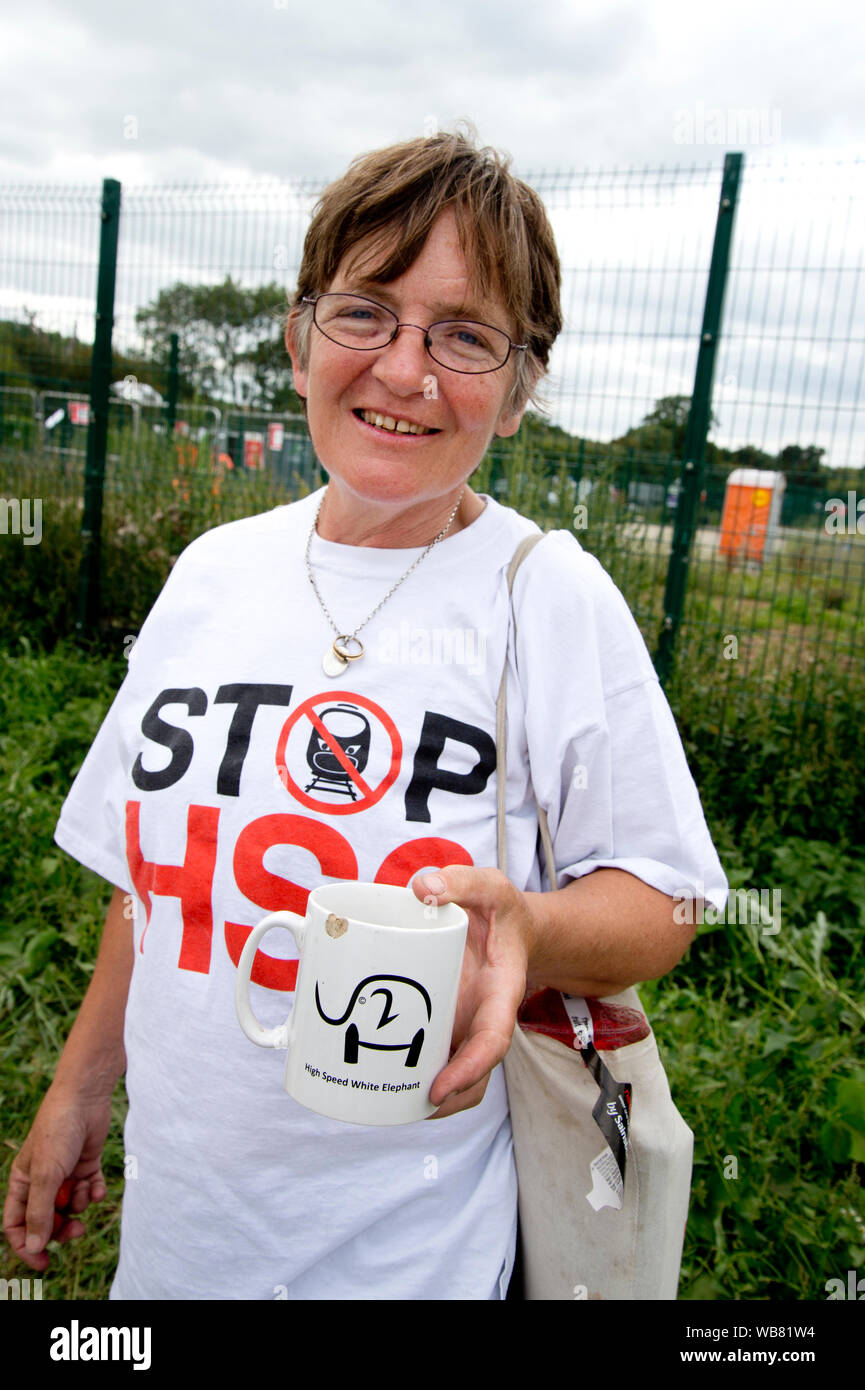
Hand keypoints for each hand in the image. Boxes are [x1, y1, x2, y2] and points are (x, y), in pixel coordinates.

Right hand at [3, 1085, 111, 1271]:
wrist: (86, 1097)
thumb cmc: (58, 1132)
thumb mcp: (46, 1175)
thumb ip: (40, 1212)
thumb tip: (34, 1248)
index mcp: (22, 1182)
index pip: (16, 1224)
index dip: (26, 1246)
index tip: (44, 1263)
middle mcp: (42, 1180)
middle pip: (47, 1219)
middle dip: (61, 1229)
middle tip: (76, 1232)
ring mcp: (65, 1173)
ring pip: (71, 1206)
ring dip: (79, 1205)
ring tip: (83, 1192)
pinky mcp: (86, 1165)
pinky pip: (90, 1191)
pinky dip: (94, 1192)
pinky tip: (96, 1186)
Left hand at [412, 866, 534, 1119]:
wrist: (511, 925)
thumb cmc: (501, 910)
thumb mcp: (488, 886)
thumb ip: (460, 882)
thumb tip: (422, 889)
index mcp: (501, 992)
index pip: (493, 1041)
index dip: (469, 1070)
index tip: (439, 1089)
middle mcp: (484, 1017)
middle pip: (475, 1073)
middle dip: (450, 1100)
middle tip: (412, 1107)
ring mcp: (466, 1024)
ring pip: (458, 1075)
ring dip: (433, 1099)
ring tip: (394, 1106)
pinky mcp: (447, 1021)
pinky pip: (436, 1055)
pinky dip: (415, 1073)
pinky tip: (384, 1077)